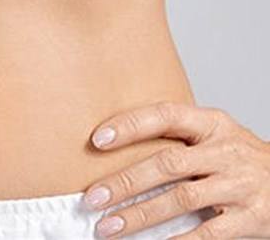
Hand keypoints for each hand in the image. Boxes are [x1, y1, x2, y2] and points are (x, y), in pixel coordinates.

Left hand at [82, 101, 269, 238]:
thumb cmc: (240, 159)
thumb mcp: (215, 137)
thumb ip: (179, 141)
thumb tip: (120, 153)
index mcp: (212, 124)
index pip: (165, 116)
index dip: (130, 126)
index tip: (98, 140)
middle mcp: (225, 150)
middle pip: (168, 163)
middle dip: (126, 181)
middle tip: (94, 197)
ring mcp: (239, 184)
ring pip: (182, 198)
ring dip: (141, 215)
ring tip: (110, 227)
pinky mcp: (251, 217)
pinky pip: (209, 234)